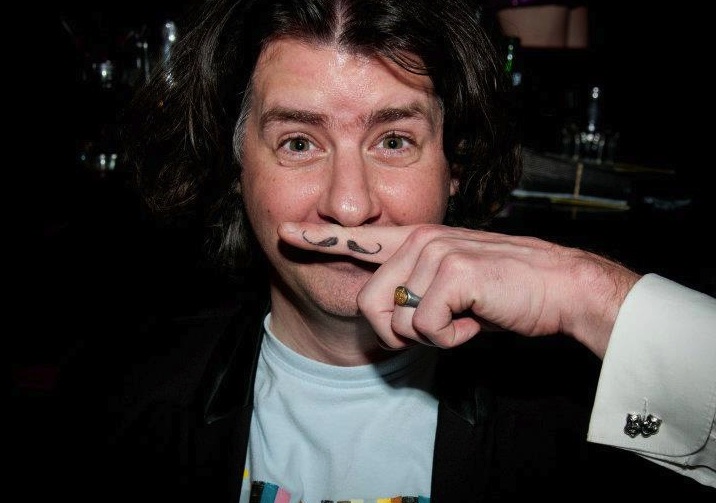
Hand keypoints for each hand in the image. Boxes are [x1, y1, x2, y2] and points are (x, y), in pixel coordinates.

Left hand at [278, 222, 640, 357]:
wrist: (558, 286)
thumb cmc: (505, 291)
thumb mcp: (453, 288)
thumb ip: (418, 291)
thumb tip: (393, 320)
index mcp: (416, 242)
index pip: (358, 239)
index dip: (320, 238)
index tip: (286, 231)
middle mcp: (419, 240)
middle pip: (368, 303)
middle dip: (396, 333)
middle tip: (436, 330)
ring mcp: (434, 251)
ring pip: (396, 318)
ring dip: (430, 335)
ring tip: (463, 317)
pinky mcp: (452, 270)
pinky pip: (425, 326)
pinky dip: (452, 337)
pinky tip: (476, 319)